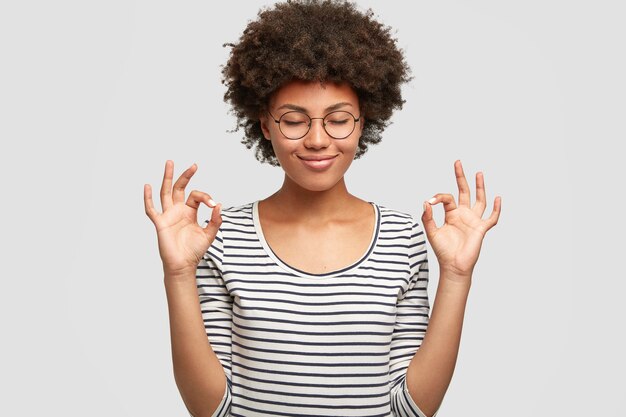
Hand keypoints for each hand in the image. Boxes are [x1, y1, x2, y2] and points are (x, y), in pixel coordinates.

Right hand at [144, 160, 221, 279]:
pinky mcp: (160, 223)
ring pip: (166, 193)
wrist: (183, 265)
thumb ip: (215, 220)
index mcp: (190, 212)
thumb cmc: (194, 251)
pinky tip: (147, 186)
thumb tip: (218, 204)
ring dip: (168, 178)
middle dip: (185, 176)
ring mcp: (168, 216)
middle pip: (180, 188)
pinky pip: (151, 209)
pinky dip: (148, 198)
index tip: (212, 204)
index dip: (205, 196)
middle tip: (194, 165)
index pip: (196, 196)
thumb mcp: (209, 234)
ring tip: (170, 163)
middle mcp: (178, 211)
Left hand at [421, 160, 500, 282]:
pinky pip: (492, 217)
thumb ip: (427, 217)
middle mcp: (463, 214)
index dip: (439, 196)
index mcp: (451, 214)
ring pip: (479, 200)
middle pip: (464, 191)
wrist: (453, 266)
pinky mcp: (481, 228)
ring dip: (480, 187)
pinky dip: (497, 208)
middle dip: (461, 177)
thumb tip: (426, 202)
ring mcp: (474, 220)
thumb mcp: (432, 232)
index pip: (447, 198)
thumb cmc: (443, 251)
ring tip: (479, 173)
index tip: (431, 201)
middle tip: (458, 162)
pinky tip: (498, 198)